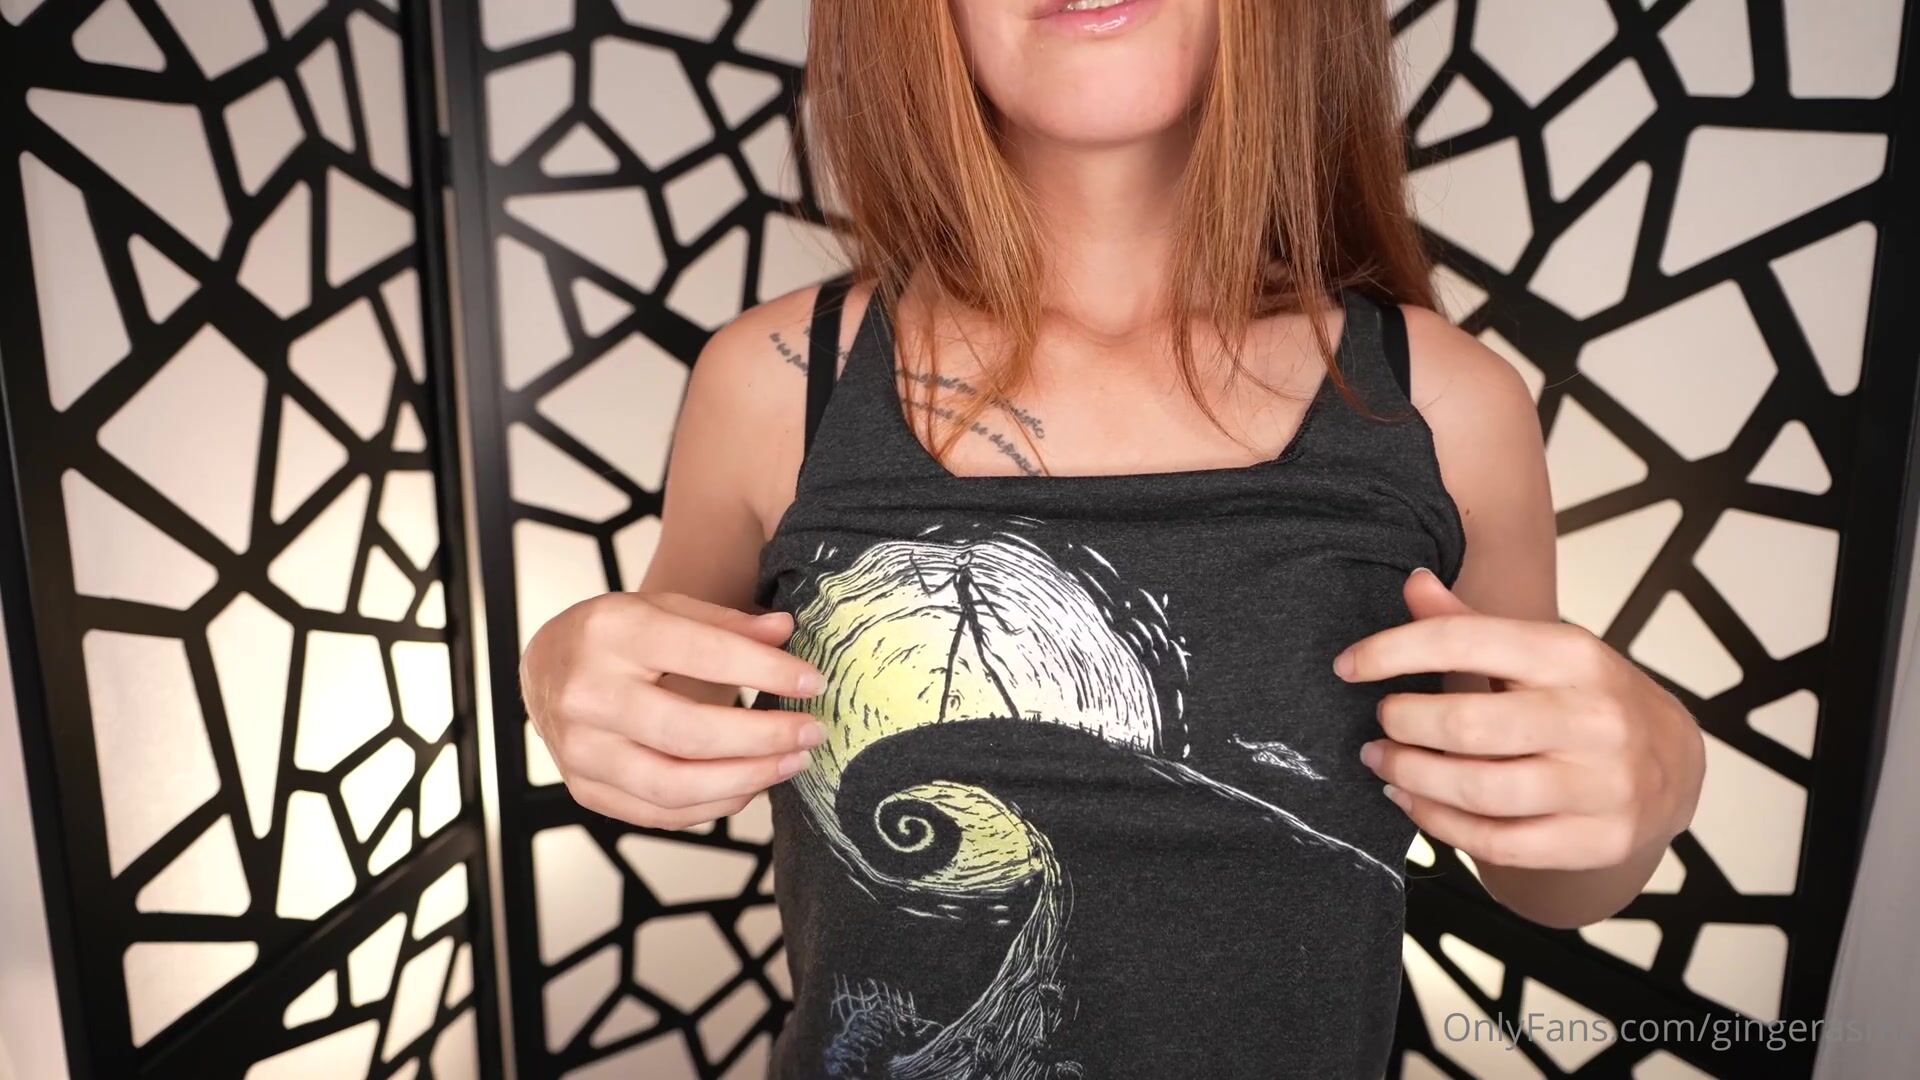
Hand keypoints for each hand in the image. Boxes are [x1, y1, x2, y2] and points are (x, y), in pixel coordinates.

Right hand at [521, 592, 825, 829]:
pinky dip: (713, 804)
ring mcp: (580, 749)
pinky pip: (659, 812)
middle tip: (811, 733)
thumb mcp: (665, 608)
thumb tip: (785, 632)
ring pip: (675, 785)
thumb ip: (726, 623)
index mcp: (613, 633)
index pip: (704, 655)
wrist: (547, 664)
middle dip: (765, 738)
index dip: (767, 672)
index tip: (813, 683)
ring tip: (790, 763)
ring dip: (747, 779)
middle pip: (690, 733)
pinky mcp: (585, 788)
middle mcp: (589, 694)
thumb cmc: (614, 635)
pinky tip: (750, 785)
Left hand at [1335, 569, 1704, 871]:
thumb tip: (1412, 582)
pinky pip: (1497, 842)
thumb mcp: (1540, 650)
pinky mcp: (1597, 839)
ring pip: (1478, 790)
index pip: (1465, 640)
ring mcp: (1602, 785)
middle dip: (1403, 724)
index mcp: (1574, 655)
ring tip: (1383, 762)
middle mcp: (1594, 718)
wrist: (1673, 763)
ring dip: (1412, 776)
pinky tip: (1413, 803)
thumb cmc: (1586, 698)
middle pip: (1466, 725)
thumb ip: (1471, 624)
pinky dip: (1439, 825)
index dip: (1392, 652)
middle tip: (1378, 723)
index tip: (1348, 665)